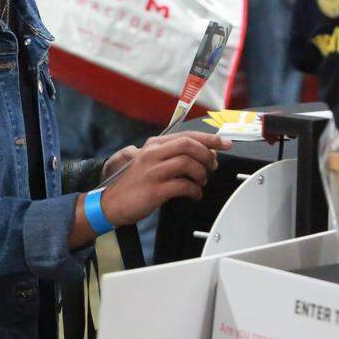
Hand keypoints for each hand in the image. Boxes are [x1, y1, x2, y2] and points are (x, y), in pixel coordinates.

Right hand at [100, 132, 231, 226]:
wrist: (113, 203)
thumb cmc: (135, 185)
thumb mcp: (151, 163)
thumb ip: (174, 156)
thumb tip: (205, 153)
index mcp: (153, 145)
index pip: (187, 135)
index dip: (209, 139)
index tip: (225, 144)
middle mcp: (152, 154)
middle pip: (188, 144)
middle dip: (207, 154)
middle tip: (213, 165)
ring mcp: (153, 171)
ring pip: (188, 163)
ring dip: (201, 173)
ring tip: (201, 181)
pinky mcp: (155, 189)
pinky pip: (184, 185)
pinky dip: (195, 190)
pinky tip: (195, 194)